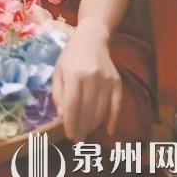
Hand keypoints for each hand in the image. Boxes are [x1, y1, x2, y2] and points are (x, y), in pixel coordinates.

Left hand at [52, 24, 122, 141]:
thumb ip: (59, 94)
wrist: (92, 38)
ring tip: (86, 132)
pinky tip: (109, 130)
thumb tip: (64, 117)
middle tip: (77, 139)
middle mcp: (92, 78)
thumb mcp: (58, 71)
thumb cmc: (71, 55)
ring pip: (101, 111)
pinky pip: (117, 105)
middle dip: (82, 128)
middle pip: (88, 111)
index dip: (72, 123)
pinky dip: (114, 120)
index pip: (73, 106)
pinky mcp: (117, 82)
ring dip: (93, 125)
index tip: (70, 135)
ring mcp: (107, 80)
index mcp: (74, 75)